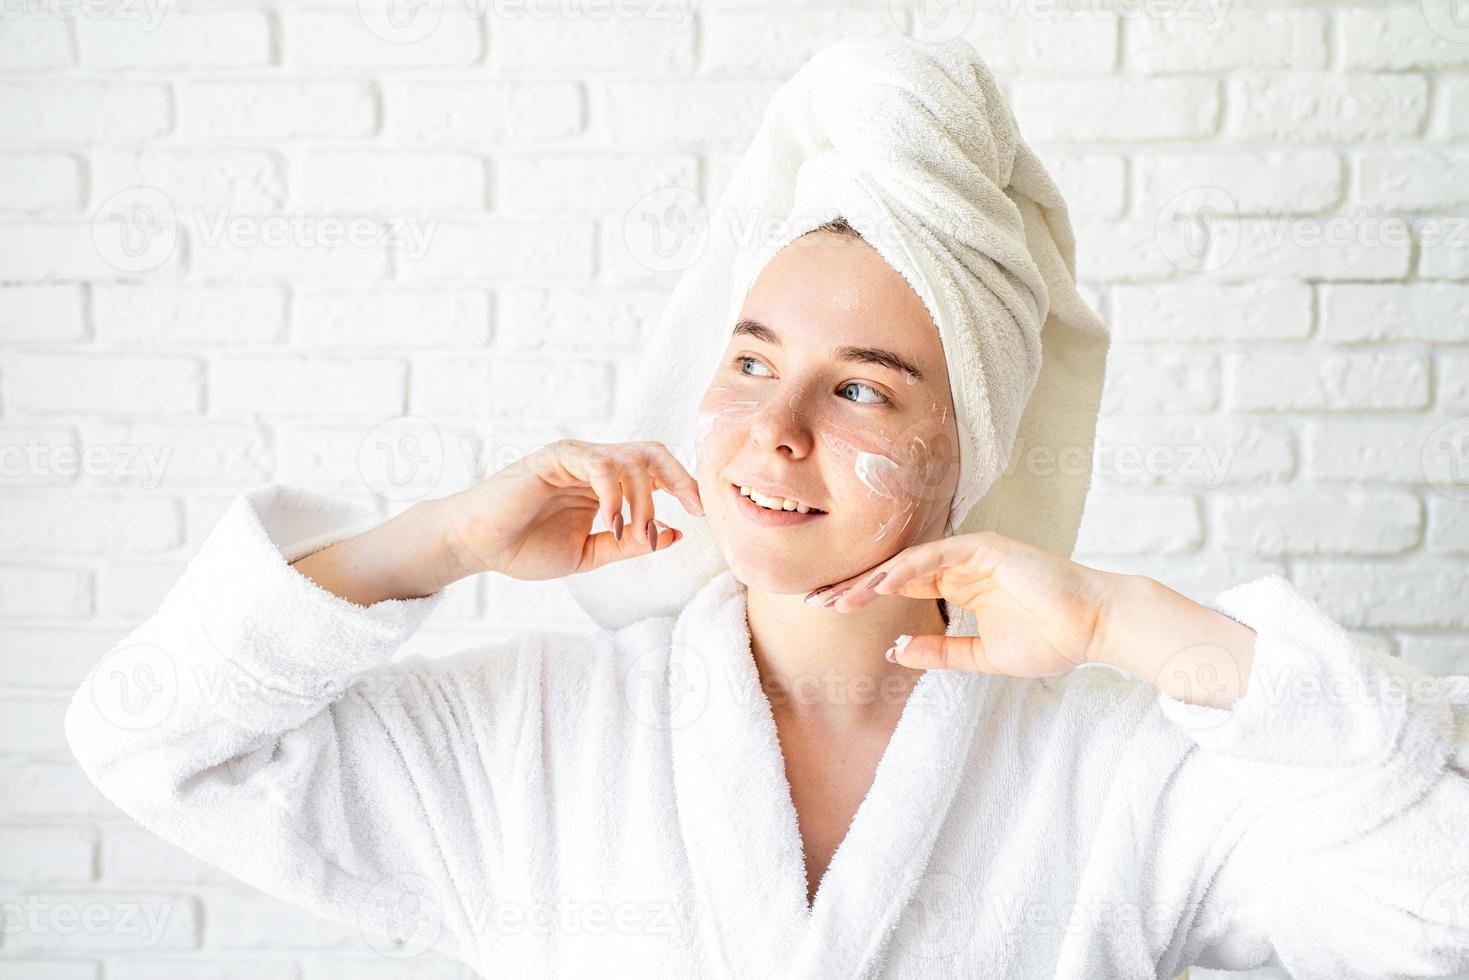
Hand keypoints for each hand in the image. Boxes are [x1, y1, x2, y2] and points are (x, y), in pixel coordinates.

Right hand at [442, 439, 704, 581]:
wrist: (477, 546)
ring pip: (630, 460)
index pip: (656, 471)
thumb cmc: (525, 548)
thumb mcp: (589, 554)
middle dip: (680, 478)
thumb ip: (629, 544)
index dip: (684, 487)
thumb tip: (674, 534)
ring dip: (644, 499)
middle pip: (652, 453)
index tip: (702, 515)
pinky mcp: (554, 457)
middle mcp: (594, 464)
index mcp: (606, 484)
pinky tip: (612, 523)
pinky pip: (599, 465)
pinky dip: (615, 493)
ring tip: (637, 533)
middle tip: (694, 508)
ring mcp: (575, 457)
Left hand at [810, 531, 1124, 676]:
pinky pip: (937, 555)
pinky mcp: (986, 547)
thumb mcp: (982, 656)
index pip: (899, 586)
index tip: (828, 610)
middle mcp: (959, 564)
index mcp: (958, 584)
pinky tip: (879, 585)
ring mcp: (972, 553)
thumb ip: (940, 652)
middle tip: (816, 601)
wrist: (1094, 627)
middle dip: (854, 586)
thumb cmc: (1050, 639)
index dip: (862, 597)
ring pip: (909, 562)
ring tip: (839, 599)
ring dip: (872, 580)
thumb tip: (895, 651)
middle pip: (894, 570)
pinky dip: (906, 568)